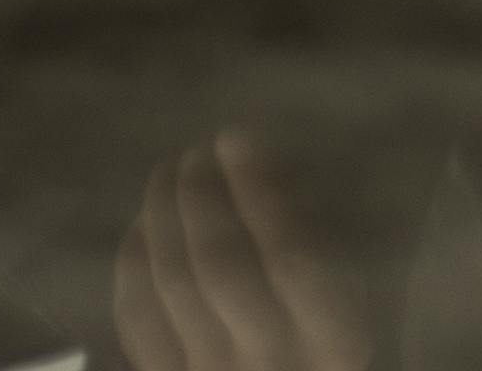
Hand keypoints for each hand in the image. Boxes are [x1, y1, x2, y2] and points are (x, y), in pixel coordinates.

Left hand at [113, 127, 370, 370]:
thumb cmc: (318, 337)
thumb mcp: (346, 294)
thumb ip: (316, 233)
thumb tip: (257, 157)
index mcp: (332, 339)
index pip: (293, 256)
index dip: (260, 188)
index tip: (236, 134)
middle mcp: (270, 364)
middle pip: (220, 265)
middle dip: (201, 194)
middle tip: (197, 152)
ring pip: (172, 283)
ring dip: (162, 213)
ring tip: (170, 173)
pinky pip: (137, 316)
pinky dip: (135, 260)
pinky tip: (146, 226)